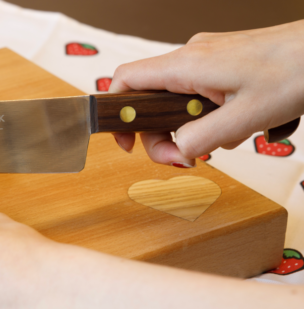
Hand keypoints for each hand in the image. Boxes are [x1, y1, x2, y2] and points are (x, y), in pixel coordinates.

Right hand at [109, 20, 303, 166]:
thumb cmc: (297, 72)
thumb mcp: (244, 118)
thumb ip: (199, 138)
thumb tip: (175, 149)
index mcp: (186, 65)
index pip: (125, 81)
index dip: (116, 113)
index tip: (125, 141)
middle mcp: (191, 56)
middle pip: (151, 99)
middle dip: (162, 134)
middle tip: (184, 157)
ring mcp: (207, 58)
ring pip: (178, 100)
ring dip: (194, 127)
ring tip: (229, 135)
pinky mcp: (222, 62)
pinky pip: (200, 94)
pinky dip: (210, 115)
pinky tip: (239, 122)